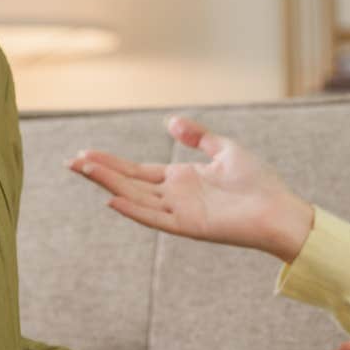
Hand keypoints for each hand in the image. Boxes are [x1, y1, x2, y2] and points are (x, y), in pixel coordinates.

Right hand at [69, 115, 315, 260]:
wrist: (279, 209)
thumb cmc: (257, 182)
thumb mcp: (224, 149)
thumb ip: (197, 136)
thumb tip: (170, 122)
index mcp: (180, 180)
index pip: (137, 172)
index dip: (111, 163)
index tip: (85, 154)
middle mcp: (174, 197)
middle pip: (128, 183)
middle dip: (99, 172)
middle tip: (70, 161)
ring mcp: (179, 212)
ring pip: (135, 197)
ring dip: (109, 185)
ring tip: (83, 170)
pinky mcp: (189, 226)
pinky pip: (155, 219)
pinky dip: (134, 210)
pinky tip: (113, 200)